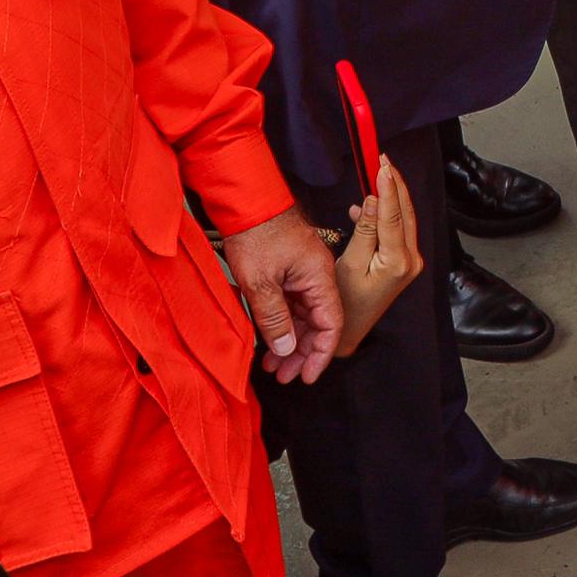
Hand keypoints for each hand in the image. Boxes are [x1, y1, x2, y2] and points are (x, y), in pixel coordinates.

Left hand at [217, 207, 343, 384]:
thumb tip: (287, 349)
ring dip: (289, 341)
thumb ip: (275, 319)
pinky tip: (268, 340)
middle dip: (301, 353)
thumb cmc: (256, 233)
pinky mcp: (289, 270)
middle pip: (317, 324)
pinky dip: (281, 324)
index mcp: (320, 278)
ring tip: (272, 364)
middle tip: (283, 376)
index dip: (320, 354)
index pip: (330, 324)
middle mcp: (317, 277)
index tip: (307, 376)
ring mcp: (303, 274)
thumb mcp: (261, 282)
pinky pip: (291, 304)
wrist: (245, 200)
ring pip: (303, 317)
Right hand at [332, 153, 426, 356]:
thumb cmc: (344, 302)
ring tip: (377, 172)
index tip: (382, 164)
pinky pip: (397, 229)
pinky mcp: (403, 262)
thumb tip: (371, 200)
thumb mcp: (349, 264)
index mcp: (398, 261)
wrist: (349, 331)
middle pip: (405, 212)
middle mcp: (410, 260)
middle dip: (394, 184)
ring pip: (404, 218)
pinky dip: (385, 213)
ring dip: (391, 195)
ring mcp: (410, 262)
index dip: (388, 187)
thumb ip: (364, 231)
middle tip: (382, 158)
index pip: (394, 215)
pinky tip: (365, 206)